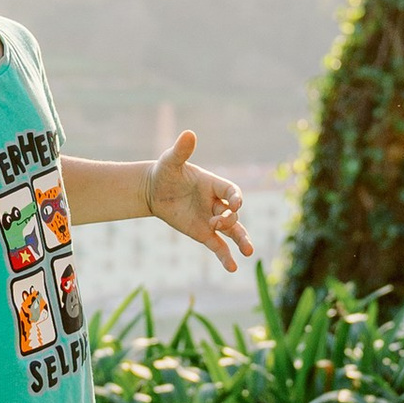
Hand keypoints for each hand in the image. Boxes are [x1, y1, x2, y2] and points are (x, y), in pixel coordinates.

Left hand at [148, 129, 255, 269]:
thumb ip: (181, 150)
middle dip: (231, 220)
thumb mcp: (171, 161)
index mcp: (214, 184)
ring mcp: (212, 219)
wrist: (154, 190)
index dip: (236, 197)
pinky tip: (233, 269)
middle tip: (221, 223)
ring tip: (250, 252)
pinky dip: (226, 257)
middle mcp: (217, 203)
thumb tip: (189, 133)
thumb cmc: (165, 172)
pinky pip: (219, 246)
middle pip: (233, 214)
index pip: (232, 191)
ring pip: (233, 231)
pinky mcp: (204, 233)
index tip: (235, 204)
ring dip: (242, 240)